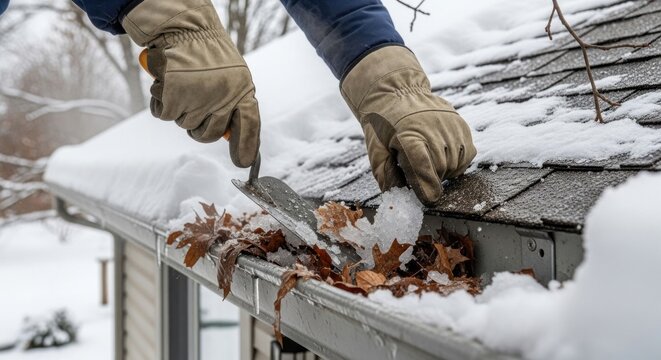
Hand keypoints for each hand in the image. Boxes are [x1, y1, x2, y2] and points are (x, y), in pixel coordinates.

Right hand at [122, 0, 259, 167]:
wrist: (183, 28)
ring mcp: (200, 99)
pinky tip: (165, 84)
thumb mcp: (231, 75)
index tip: (242, 163)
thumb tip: (230, 136)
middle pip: (209, 134)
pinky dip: (160, 102)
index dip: (247, 146)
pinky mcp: (176, 97)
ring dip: (178, 110)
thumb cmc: (206, 54)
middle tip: (193, 106)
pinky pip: (164, 115)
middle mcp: (224, 97)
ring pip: (184, 125)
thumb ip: (233, 103)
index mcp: (242, 90)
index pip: (250, 124)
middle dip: (198, 127)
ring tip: (180, 84)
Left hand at [341, 46, 476, 205]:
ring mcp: (450, 126)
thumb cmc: (384, 125)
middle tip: (418, 172)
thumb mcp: (376, 149)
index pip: (423, 169)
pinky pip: (467, 154)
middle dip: (430, 178)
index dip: (426, 188)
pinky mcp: (461, 125)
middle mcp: (432, 130)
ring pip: (455, 165)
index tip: (428, 199)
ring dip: (444, 171)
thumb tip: (395, 196)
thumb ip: (384, 174)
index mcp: (407, 136)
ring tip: (429, 161)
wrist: (398, 93)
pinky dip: (457, 161)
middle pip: (440, 170)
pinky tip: (443, 156)